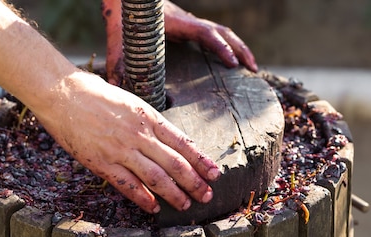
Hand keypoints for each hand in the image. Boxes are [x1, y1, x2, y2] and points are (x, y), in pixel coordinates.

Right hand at [35, 70, 220, 213]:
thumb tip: (170, 142)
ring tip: (186, 204)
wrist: (61, 92)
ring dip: (174, 194)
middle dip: (194, 182)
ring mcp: (120, 150)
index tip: (215, 173)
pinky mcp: (101, 162)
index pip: (183, 143)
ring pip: (156, 177)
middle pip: (175, 163)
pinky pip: (127, 185)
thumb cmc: (96, 95)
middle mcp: (139, 134)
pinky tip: (154, 208)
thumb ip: (150, 123)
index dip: (201, 161)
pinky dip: (143, 198)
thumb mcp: (132, 102)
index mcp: (149, 117)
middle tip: (207, 195)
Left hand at [102, 0, 257, 84]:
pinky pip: (215, 36)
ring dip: (239, 48)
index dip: (220, 47)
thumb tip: (116, 85)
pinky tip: (232, 62)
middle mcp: (188, 22)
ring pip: (223, 33)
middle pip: (223, 32)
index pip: (206, 33)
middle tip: (254, 69)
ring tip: (251, 67)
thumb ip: (118, 61)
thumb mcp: (119, 38)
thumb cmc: (123, 16)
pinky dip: (228, 47)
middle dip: (241, 50)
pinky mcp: (189, 28)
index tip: (233, 63)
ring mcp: (191, 24)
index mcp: (177, 24)